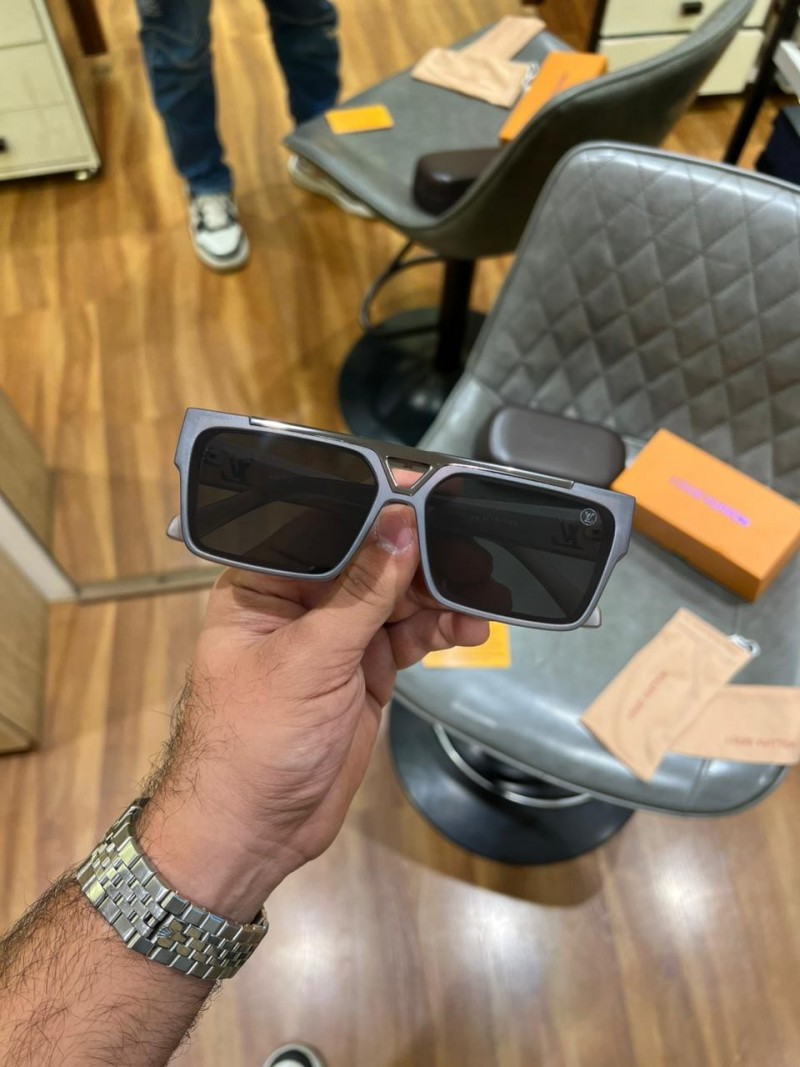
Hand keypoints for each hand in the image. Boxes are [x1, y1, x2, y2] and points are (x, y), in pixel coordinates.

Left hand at [137, 504, 488, 920]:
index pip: (324, 529)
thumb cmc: (254, 741)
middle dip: (418, 560)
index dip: (372, 509)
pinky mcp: (365, 674)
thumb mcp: (309, 659)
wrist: (253, 833)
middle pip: (369, 563)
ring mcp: (336, 641)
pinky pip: (408, 639)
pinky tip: (466, 629)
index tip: (422, 490)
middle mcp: (301, 604)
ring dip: (437, 599)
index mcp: (265, 585)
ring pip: (396, 601)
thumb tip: (400, 525)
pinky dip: (437, 632)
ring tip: (475, 604)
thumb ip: (361, 592)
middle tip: (469, 555)